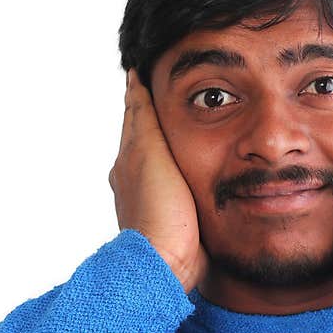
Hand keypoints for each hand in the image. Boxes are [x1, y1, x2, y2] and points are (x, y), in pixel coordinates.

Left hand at [108, 69, 208, 292]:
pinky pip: (181, 182)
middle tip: (169, 90)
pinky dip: (189, 167)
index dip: (141, 94)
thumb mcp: (149, 153)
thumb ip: (144, 119)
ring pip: (164, 159)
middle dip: (156, 114)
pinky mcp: (176, 217)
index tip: (144, 70)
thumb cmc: (159, 210)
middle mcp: (137, 177)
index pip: (136, 116)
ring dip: (173, 142)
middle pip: (147, 136)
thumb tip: (133, 83)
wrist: (167, 262)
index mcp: (129, 159)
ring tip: (193, 124)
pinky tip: (203, 168)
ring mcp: (156, 198)